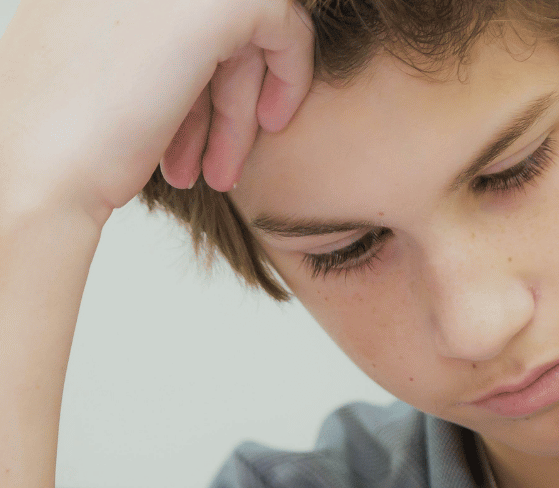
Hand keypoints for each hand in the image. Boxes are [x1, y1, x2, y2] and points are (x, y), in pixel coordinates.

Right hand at [0, 0, 313, 224]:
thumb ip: (148, 42)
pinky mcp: (217, 2)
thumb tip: (190, 53)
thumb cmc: (65, 136)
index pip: (180, 13)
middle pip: (211, 19)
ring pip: (242, 24)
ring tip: (222, 172)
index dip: (202, 63)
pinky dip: (288, 73)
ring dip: (238, 103)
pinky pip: (282, 21)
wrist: (42, 169)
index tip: (203, 120)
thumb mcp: (107, 63)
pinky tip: (270, 124)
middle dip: (222, 92)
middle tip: (216, 164)